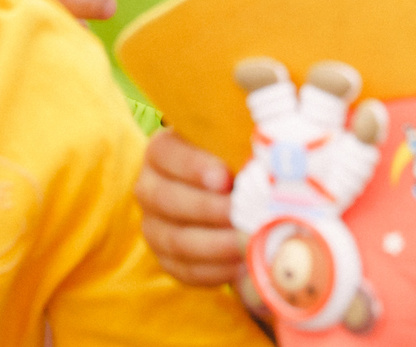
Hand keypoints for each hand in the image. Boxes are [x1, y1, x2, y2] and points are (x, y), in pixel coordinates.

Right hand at [137, 129, 244, 287]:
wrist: (222, 194)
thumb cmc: (232, 160)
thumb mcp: (230, 144)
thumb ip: (238, 144)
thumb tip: (266, 152)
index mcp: (160, 152)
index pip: (166, 155)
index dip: (193, 167)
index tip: (225, 178)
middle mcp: (149, 188)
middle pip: (167, 200)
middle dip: (208, 209)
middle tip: (242, 214)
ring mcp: (154, 227)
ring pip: (176, 240)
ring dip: (215, 244)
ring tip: (246, 241)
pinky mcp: (166, 259)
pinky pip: (185, 270)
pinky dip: (215, 270)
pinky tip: (242, 264)